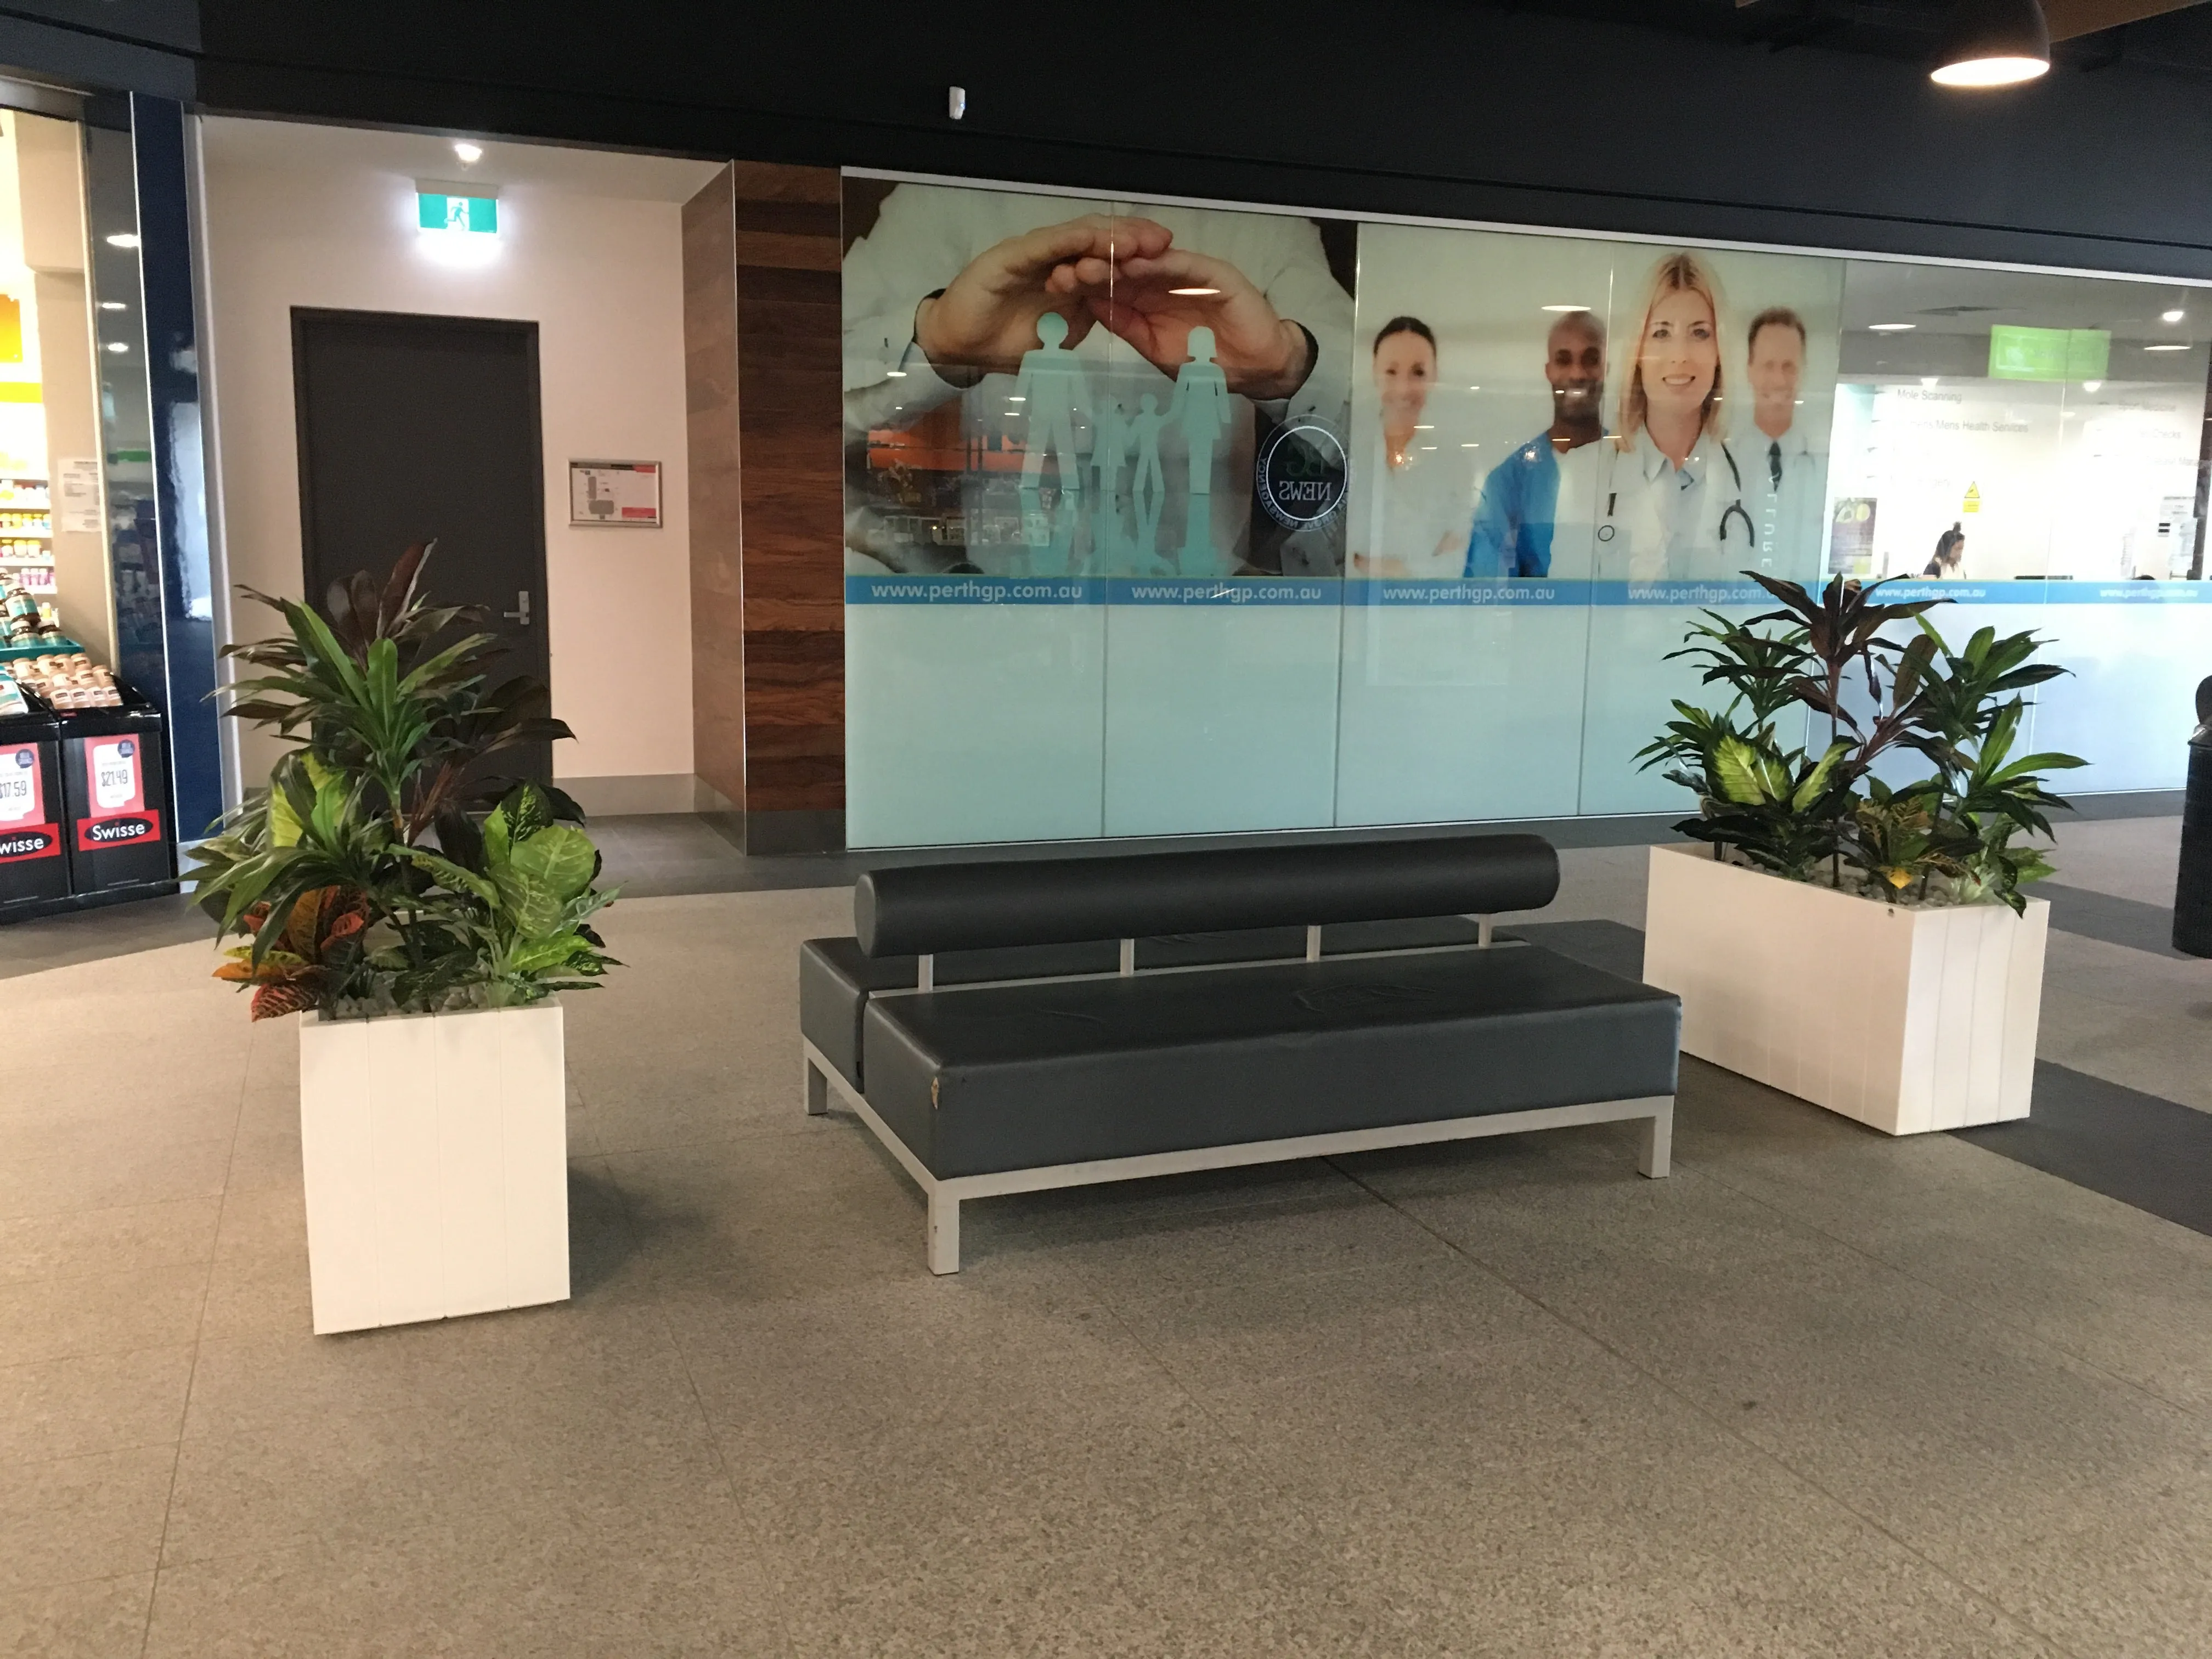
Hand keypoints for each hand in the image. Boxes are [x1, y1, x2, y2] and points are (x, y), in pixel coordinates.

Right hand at [913, 214, 1173, 387]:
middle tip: (1164, 241)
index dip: (1139, 254)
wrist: (962, 346)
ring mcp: (1034, 253)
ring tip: (1138, 239)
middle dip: (1133, 237)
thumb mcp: (1063, 334)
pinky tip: (1093, 238)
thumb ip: (1090, 317)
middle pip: (1100, 238)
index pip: (1110, 255)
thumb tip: (1123, 312)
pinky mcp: (1011, 256)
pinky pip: (1046, 245)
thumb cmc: (1009, 342)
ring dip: (1108, 236)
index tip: (1171, 258)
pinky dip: (1070, 241)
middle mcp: (1055, 257)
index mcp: (1070, 274)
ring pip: (1077, 237)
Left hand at [1081, 247, 1311, 400]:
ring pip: (1148, 262)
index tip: (1055, 285)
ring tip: (1090, 263)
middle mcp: (1164, 280)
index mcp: (1148, 298)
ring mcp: (1188, 273)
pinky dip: (1158, 264)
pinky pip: (1181, 265)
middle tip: (1063, 270)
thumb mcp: (1155, 348)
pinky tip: (1134, 263)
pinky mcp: (1212, 273)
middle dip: (1093, 267)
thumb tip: (1090, 305)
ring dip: (1119, 261)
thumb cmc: (1207, 362)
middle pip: (1124, 268)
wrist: (1255, 368)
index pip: (1111, 284)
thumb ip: (1126, 325)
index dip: (1083, 283)